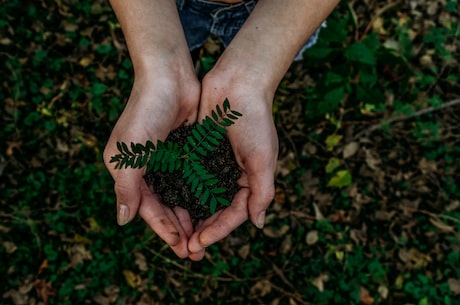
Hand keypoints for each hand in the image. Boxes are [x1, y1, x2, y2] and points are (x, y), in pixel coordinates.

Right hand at [103, 70, 200, 258]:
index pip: (147, 208)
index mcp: (128, 171)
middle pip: (164, 207)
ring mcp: (167, 160)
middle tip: (196, 251)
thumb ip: (126, 188)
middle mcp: (146, 169)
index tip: (180, 248)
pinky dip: (200, 196)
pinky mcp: (184, 151)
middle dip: (179, 229)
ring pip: (180, 197)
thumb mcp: (130, 153)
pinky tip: (211, 210)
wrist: (169, 77)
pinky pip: (192, 180)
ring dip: (191, 217)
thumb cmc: (146, 112)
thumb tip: (123, 221)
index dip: (163, 229)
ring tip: (205, 237)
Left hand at [187, 68, 278, 259]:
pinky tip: (167, 205)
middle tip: (185, 249)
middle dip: (202, 230)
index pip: (234, 214)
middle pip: (215, 211)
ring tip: (175, 234)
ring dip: (189, 217)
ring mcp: (213, 165)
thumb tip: (258, 224)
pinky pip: (187, 178)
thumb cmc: (255, 120)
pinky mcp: (197, 152)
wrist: (237, 84)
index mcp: (249, 180)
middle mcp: (230, 176)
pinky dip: (179, 192)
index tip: (200, 242)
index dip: (218, 230)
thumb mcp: (263, 158)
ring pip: (199, 198)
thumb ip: (262, 192)